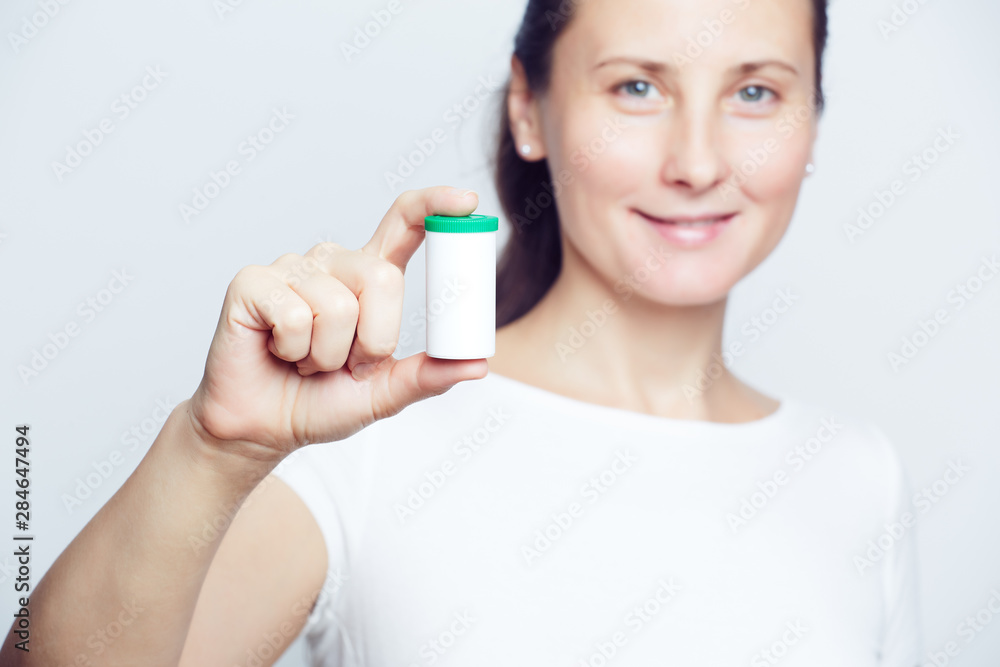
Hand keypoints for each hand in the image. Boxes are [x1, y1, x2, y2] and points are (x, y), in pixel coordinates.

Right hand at [187, 186, 488, 462]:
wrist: (264, 428)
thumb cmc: (320, 402)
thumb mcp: (386, 393)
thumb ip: (430, 375)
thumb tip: (477, 364)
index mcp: (368, 277)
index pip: (404, 224)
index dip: (433, 205)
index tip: (467, 201)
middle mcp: (332, 263)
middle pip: (382, 278)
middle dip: (373, 340)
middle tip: (347, 364)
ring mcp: (291, 268)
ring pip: (338, 306)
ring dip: (327, 355)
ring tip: (306, 360)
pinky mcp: (252, 282)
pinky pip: (293, 316)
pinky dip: (292, 350)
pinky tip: (278, 352)